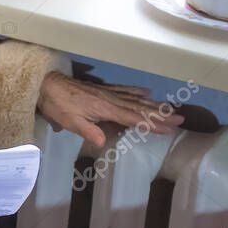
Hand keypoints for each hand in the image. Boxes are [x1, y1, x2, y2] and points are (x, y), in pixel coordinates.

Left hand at [36, 71, 184, 147]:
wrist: (47, 85)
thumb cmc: (58, 105)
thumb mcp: (70, 122)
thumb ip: (88, 131)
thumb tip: (103, 142)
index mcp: (105, 108)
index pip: (132, 117)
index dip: (150, 123)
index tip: (169, 128)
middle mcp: (110, 99)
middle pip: (139, 107)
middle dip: (160, 114)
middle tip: (180, 118)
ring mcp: (107, 93)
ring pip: (135, 99)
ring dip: (153, 104)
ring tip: (171, 107)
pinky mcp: (102, 90)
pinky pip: (124, 90)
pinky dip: (136, 91)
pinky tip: (147, 91)